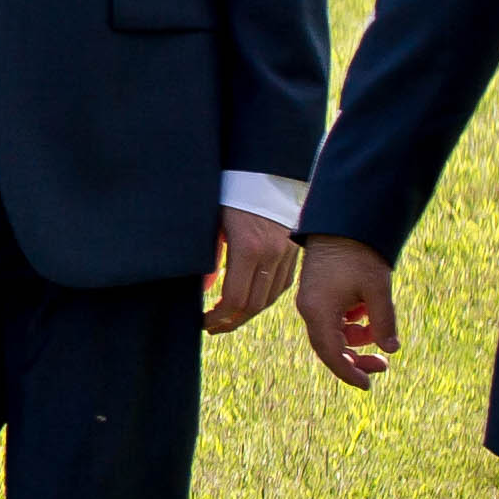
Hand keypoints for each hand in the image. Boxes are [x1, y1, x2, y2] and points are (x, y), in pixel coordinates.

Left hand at [204, 205, 303, 335]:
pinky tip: (250, 302)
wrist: (266, 171)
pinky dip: (265, 298)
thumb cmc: (232, 194)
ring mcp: (286, 254)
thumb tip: (204, 289)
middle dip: (231, 321)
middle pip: (253, 305)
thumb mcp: (213, 223)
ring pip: (270, 298)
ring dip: (248, 314)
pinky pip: (282, 285)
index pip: (235, 300)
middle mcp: (271, 255)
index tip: (203, 322)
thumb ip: (208, 258)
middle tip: (213, 327)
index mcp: (248, 248)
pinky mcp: (294, 251)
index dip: (218, 317)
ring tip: (228, 319)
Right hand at [298, 236, 399, 388]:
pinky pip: (334, 318)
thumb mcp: (377, 289)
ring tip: (380, 332)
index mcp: (319, 311)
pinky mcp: (319, 292)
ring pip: (334, 333)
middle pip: (331, 347)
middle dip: (356, 359)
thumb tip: (391, 350)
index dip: (349, 372)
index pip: (331, 354)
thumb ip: (384, 321)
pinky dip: (352, 323)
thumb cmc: (358, 253)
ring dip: (357, 339)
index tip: (368, 385)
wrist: (341, 221)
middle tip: (383, 366)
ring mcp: (313, 300)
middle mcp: (310, 309)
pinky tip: (368, 313)